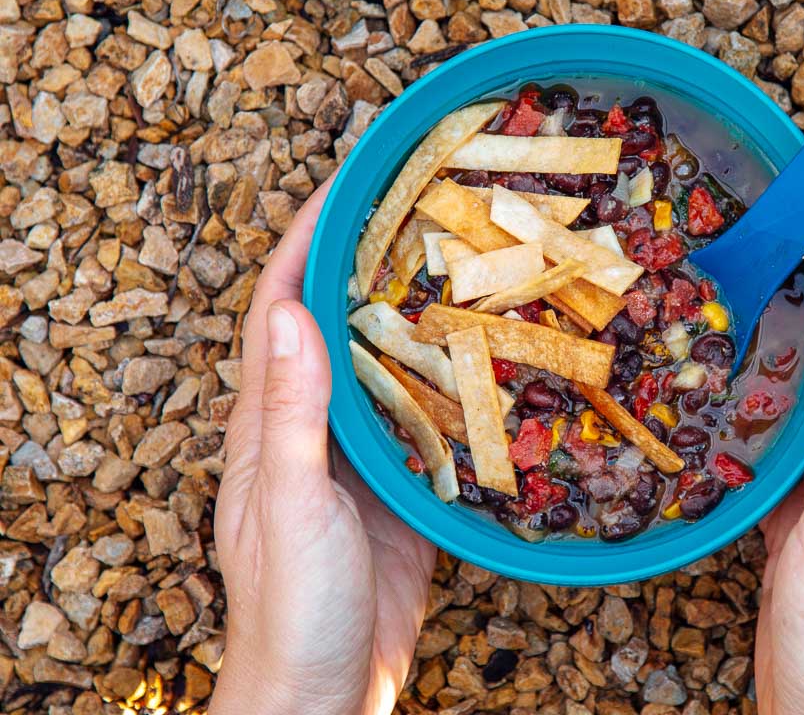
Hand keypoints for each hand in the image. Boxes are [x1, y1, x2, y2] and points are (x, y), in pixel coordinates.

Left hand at [210, 182, 435, 714]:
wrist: (327, 689)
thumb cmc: (294, 605)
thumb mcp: (292, 504)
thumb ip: (293, 412)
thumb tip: (294, 309)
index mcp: (270, 421)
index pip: (282, 306)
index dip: (308, 238)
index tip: (351, 180)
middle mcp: (312, 426)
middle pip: (337, 320)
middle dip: (369, 257)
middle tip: (425, 206)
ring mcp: (358, 457)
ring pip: (387, 363)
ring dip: (415, 310)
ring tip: (466, 261)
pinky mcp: (401, 488)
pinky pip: (426, 417)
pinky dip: (452, 379)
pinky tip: (491, 358)